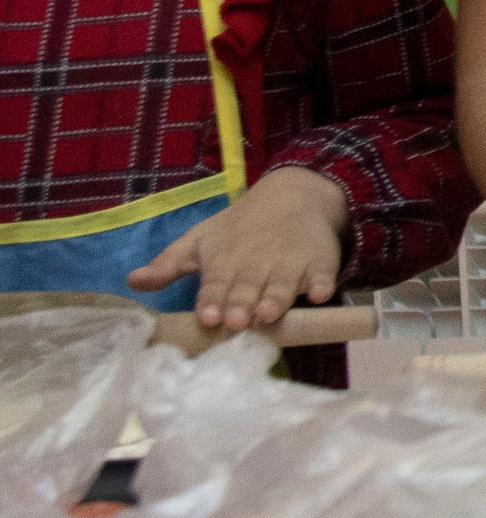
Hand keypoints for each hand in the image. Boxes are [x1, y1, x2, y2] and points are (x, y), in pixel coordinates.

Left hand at [129, 167, 348, 332]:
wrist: (292, 196)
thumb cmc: (238, 229)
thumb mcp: (200, 241)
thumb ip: (167, 265)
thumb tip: (131, 281)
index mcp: (224, 262)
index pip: (215, 284)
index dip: (211, 299)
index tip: (207, 315)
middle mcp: (256, 265)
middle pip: (248, 288)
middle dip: (241, 304)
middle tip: (236, 321)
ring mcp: (289, 264)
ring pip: (282, 285)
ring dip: (276, 299)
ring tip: (268, 313)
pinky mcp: (320, 263)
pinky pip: (323, 275)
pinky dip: (323, 284)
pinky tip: (322, 293)